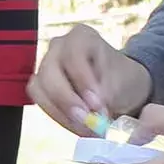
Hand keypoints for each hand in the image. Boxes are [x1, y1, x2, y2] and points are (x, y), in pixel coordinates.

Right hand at [28, 25, 153, 134]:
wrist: (119, 89)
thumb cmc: (122, 79)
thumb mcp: (124, 83)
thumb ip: (109, 92)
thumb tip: (95, 109)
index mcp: (81, 37)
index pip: (73, 55)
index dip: (82, 80)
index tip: (97, 104)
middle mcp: (58, 47)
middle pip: (50, 72)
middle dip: (67, 100)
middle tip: (87, 120)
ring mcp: (45, 66)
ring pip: (40, 89)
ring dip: (61, 112)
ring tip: (85, 127)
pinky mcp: (41, 86)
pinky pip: (41, 102)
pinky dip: (58, 117)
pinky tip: (77, 126)